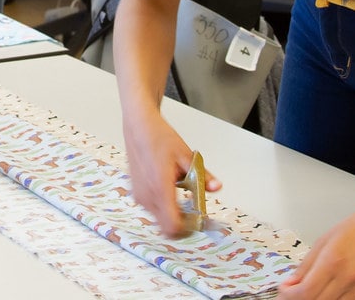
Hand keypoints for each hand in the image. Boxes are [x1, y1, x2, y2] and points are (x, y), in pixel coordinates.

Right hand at [121, 111, 221, 236]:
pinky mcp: (137, 193)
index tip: (200, 221)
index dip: (188, 228)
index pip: (172, 226)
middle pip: (167, 227)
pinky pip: (153, 209)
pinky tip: (173, 190)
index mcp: (160, 187)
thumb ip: (203, 176)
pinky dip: (165, 206)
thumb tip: (217, 188)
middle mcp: (147, 195)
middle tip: (197, 210)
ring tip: (185, 195)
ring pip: (160, 219)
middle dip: (184, 223)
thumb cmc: (160, 138)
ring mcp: (140, 195)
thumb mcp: (186, 155)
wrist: (139, 126)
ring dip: (174, 214)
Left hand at [277, 207, 354, 299]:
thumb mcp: (323, 241)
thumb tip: (291, 283)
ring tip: (311, 291)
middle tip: (293, 293)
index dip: (290, 296)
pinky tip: (330, 292)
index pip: (306, 292)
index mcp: (333, 262)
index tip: (284, 292)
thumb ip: (305, 266)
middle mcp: (348, 279)